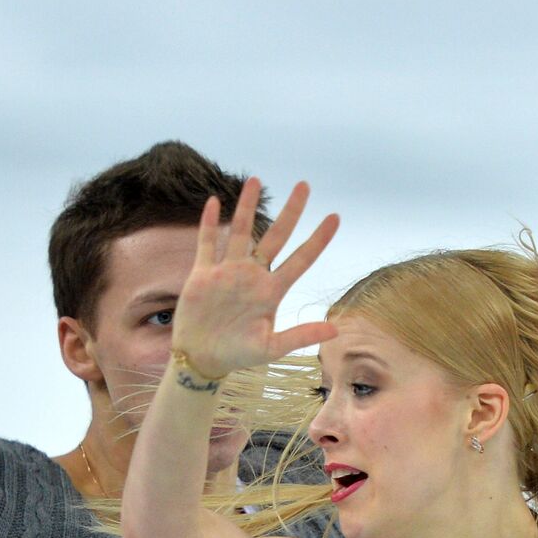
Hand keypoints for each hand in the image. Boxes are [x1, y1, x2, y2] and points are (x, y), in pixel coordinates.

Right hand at [171, 179, 339, 379]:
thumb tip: (335, 331)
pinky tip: (214, 202)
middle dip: (291, 212)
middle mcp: (253, 275)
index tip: (335, 217)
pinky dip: (209, 224)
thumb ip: (300, 336)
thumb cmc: (238, 354)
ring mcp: (228, 271)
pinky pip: (207, 243)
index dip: (318, 239)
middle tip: (304, 185)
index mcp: (272, 291)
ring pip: (241, 232)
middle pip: (276, 236)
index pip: (301, 259)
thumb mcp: (271, 348)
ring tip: (255, 180)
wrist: (202, 358)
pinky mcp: (203, 274)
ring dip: (247, 207)